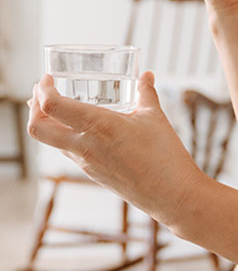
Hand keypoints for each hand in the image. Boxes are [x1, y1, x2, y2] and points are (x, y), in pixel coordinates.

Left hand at [27, 72, 204, 228]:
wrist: (171, 194)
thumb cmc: (164, 154)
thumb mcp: (155, 116)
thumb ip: (146, 92)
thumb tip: (146, 75)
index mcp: (98, 126)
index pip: (52, 106)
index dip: (43, 90)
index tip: (47, 78)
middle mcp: (85, 146)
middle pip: (37, 129)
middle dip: (33, 108)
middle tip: (42, 92)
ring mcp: (86, 163)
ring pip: (51, 142)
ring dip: (47, 123)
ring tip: (58, 107)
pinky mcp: (93, 173)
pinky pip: (69, 152)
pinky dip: (66, 136)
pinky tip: (82, 129)